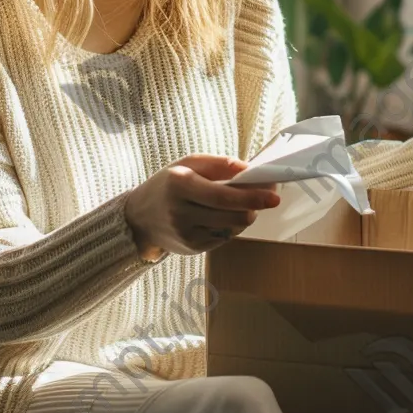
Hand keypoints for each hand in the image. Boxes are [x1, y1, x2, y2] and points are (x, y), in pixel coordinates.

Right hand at [123, 154, 280, 259]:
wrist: (139, 217)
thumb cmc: (168, 184)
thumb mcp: (188, 164)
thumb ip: (219, 164)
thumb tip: (249, 169)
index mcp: (179, 185)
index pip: (222, 196)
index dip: (250, 197)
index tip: (272, 195)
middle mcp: (180, 212)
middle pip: (231, 215)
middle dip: (254, 207)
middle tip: (266, 197)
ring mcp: (186, 234)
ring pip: (231, 229)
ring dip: (244, 216)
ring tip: (242, 204)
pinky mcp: (192, 248)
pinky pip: (224, 238)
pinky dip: (231, 226)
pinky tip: (225, 216)